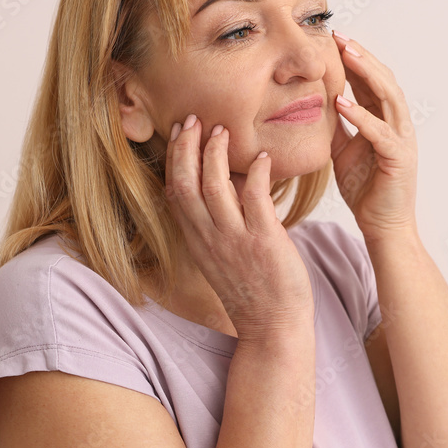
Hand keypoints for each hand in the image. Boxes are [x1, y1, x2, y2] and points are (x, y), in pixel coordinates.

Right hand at [164, 114, 313, 341]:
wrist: (274, 328)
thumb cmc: (253, 290)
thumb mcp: (220, 257)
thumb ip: (214, 224)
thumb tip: (218, 187)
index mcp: (197, 241)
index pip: (174, 192)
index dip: (174, 158)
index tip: (179, 132)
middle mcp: (210, 239)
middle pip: (185, 185)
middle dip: (186, 148)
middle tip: (193, 119)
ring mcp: (235, 241)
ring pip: (214, 188)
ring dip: (215, 154)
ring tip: (223, 131)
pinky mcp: (264, 242)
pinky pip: (255, 199)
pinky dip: (256, 173)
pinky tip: (263, 158)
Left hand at [330, 31, 419, 242]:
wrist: (383, 226)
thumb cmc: (366, 190)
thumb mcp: (344, 151)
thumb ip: (336, 127)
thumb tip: (316, 105)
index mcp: (385, 121)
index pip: (372, 81)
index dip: (355, 59)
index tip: (333, 39)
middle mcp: (398, 125)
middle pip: (383, 80)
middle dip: (362, 56)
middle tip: (339, 36)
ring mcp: (402, 140)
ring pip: (388, 97)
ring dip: (366, 74)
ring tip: (346, 55)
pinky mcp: (399, 158)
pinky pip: (379, 132)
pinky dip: (361, 115)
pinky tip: (342, 102)